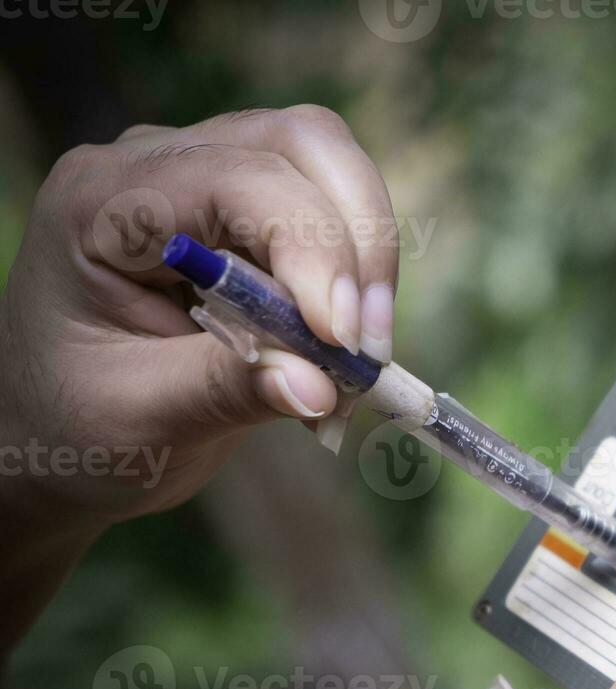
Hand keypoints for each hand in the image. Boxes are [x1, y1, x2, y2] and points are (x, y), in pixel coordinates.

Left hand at [0, 105, 397, 648]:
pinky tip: (342, 349)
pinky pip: (332, 210)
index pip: (235, 180)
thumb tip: (321, 385)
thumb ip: (225, 392)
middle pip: (299, 144)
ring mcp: (206, 178)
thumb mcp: (138, 417)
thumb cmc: (76, 421)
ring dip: (367, 256)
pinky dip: (359, 278)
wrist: (58, 427)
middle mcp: (156, 168)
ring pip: (328, 165)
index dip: (309, 247)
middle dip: (357, 241)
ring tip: (361, 352)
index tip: (341, 340)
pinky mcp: (247, 209)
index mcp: (103, 206)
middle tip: (367, 346)